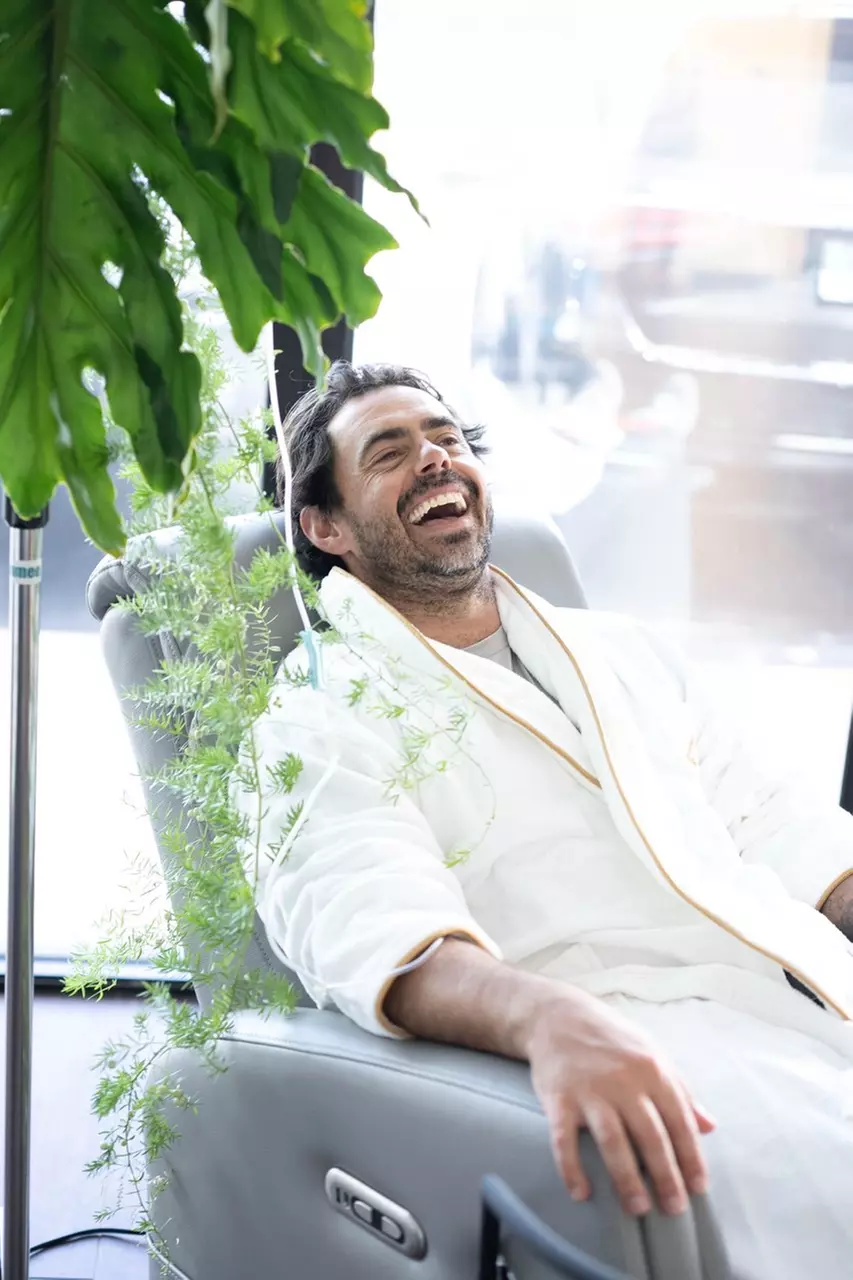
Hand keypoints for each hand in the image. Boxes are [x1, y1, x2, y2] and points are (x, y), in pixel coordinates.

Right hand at [525, 989, 714, 1217]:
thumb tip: (710, 1127)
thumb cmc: (611, 1039)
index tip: (698, 1188)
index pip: (679, 1121)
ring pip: (613, 1142)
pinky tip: (581, 1193)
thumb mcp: (652, 1055)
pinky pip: (564, 1139)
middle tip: (674, 1209)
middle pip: (650, 1137)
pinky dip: (571, 1168)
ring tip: (638, 1208)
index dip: (691, 1158)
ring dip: (627, 1179)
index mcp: (652, 1070)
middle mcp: (623, 1081)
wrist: (557, 1016)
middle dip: (665, 1177)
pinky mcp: (559, 1098)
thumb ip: (682, 1091)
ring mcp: (590, 1090)